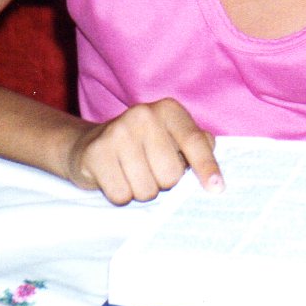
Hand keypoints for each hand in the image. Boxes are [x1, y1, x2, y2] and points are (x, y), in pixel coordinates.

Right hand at [66, 98, 221, 204]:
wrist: (89, 145)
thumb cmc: (142, 145)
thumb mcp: (173, 137)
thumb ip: (197, 147)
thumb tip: (214, 176)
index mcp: (169, 110)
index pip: (195, 142)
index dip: (207, 167)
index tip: (216, 188)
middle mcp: (143, 115)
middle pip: (171, 175)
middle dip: (163, 183)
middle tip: (150, 170)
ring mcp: (118, 132)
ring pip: (147, 190)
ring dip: (141, 191)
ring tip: (131, 173)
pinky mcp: (96, 153)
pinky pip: (122, 195)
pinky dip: (121, 195)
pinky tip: (115, 177)